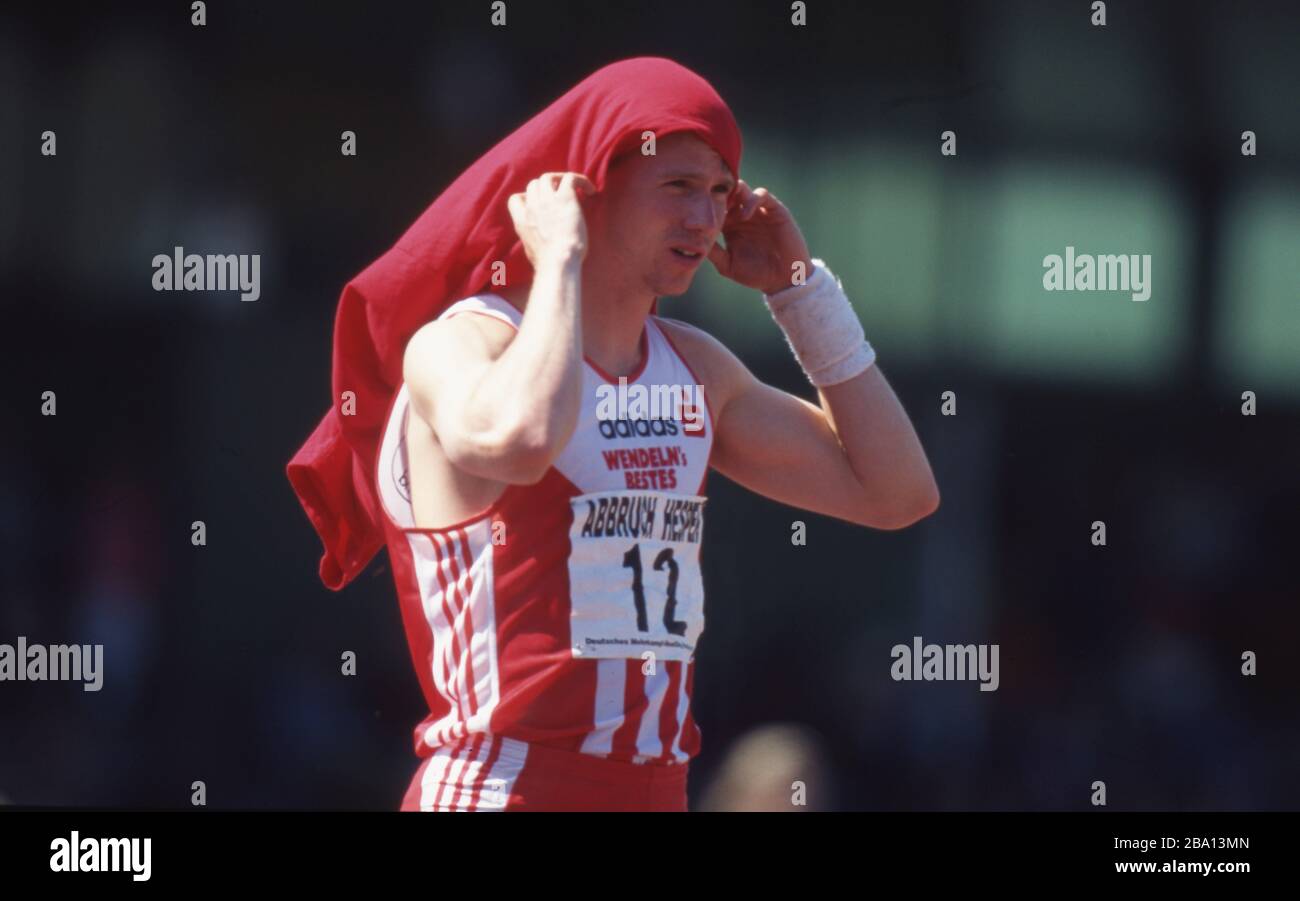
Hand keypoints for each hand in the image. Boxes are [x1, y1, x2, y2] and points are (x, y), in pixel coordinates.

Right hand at [507, 172, 595, 268]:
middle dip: (547, 187)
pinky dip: (581, 180)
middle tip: (562, 196)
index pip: (516, 199)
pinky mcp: (564, 198)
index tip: (540, 204)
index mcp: (522, 222)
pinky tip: (591, 190)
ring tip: (577, 189)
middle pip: (534, 184)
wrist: (559, 262)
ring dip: (561, 180)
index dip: (527, 198)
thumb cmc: (551, 265)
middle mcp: (532, 207)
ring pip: (549, 177)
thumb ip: (535, 242)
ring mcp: (547, 200)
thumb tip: (544, 243)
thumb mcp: (534, 253)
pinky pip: (570, 177)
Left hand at [707, 180, 813, 294]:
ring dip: (733, 193)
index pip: (714, 208)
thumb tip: (692, 241)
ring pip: (742, 189)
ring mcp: (758, 210)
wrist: (783, 279)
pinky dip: (751, 200)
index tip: (696, 214)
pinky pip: (761, 195)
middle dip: (717, 194)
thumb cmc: (755, 274)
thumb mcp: (728, 265)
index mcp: (729, 226)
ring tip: (727, 209)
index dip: (706, 207)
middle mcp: (742, 215)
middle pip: (726, 194)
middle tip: (710, 203)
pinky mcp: (774, 209)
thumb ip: (713, 252)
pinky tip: (744, 216)